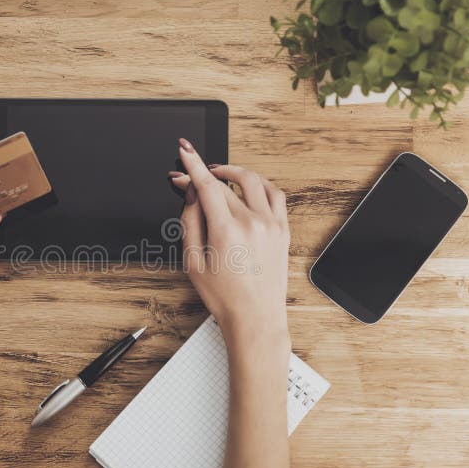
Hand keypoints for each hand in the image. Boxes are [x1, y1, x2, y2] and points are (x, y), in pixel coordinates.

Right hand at [170, 138, 289, 364]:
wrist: (255, 317)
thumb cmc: (224, 296)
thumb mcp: (193, 262)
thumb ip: (190, 222)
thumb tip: (191, 194)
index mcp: (227, 230)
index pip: (207, 184)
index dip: (192, 164)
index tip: (185, 149)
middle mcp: (252, 222)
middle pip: (224, 184)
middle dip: (203, 174)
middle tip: (188, 177)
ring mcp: (271, 224)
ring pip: (252, 181)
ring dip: (233, 172)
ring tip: (220, 174)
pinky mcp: (283, 229)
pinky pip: (275, 193)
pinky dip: (259, 184)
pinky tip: (248, 187)